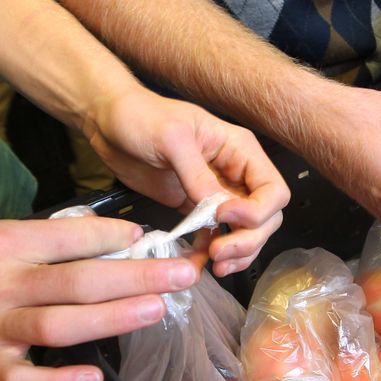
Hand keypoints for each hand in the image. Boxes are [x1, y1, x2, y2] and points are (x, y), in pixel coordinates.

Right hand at [0, 217, 203, 380]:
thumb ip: (43, 239)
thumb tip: (109, 239)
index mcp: (2, 243)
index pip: (70, 237)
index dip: (115, 236)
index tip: (150, 237)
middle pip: (78, 281)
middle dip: (137, 276)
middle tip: (181, 274)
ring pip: (60, 325)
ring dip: (113, 318)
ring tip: (156, 308)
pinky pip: (25, 379)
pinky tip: (95, 376)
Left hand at [84, 88, 289, 276]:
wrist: (107, 123)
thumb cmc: (140, 116)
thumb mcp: (171, 138)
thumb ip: (197, 175)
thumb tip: (217, 209)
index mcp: (239, 150)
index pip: (273, 190)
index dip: (257, 211)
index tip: (223, 216)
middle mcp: (235, 174)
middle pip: (265, 217)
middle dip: (248, 238)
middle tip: (220, 251)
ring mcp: (216, 194)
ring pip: (246, 232)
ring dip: (237, 252)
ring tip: (215, 263)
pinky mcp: (194, 208)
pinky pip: (215, 236)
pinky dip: (212, 252)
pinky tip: (200, 262)